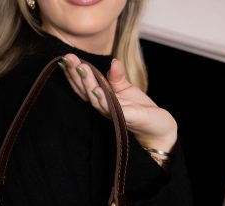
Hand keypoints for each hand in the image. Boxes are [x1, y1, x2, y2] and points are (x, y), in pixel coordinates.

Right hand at [59, 54, 177, 152]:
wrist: (157, 129)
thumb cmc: (140, 110)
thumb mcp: (126, 90)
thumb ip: (116, 77)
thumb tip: (113, 61)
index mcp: (102, 100)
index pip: (84, 86)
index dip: (74, 73)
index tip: (67, 57)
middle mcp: (104, 108)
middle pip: (85, 92)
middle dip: (76, 75)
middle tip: (68, 58)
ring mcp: (114, 114)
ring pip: (96, 99)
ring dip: (88, 83)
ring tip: (81, 68)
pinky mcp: (127, 119)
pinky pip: (113, 110)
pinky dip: (104, 100)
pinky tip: (97, 90)